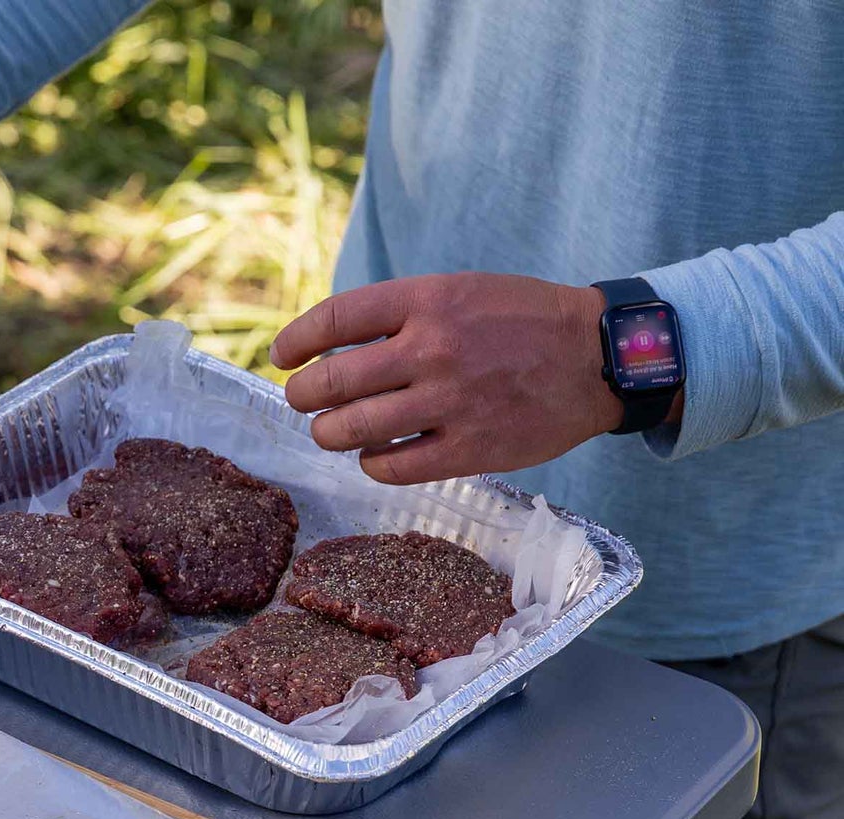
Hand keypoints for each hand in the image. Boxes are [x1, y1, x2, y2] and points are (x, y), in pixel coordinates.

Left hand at [271, 273, 628, 483]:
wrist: (597, 357)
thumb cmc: (521, 321)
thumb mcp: (461, 292)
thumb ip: (401, 316)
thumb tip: (331, 347)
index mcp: (429, 299)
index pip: (336, 319)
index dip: (297, 341)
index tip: (282, 357)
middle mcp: (434, 349)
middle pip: (331, 382)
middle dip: (303, 396)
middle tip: (302, 401)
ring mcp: (450, 402)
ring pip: (353, 429)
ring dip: (329, 434)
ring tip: (332, 431)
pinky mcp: (468, 449)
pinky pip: (391, 467)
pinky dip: (371, 464)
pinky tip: (375, 456)